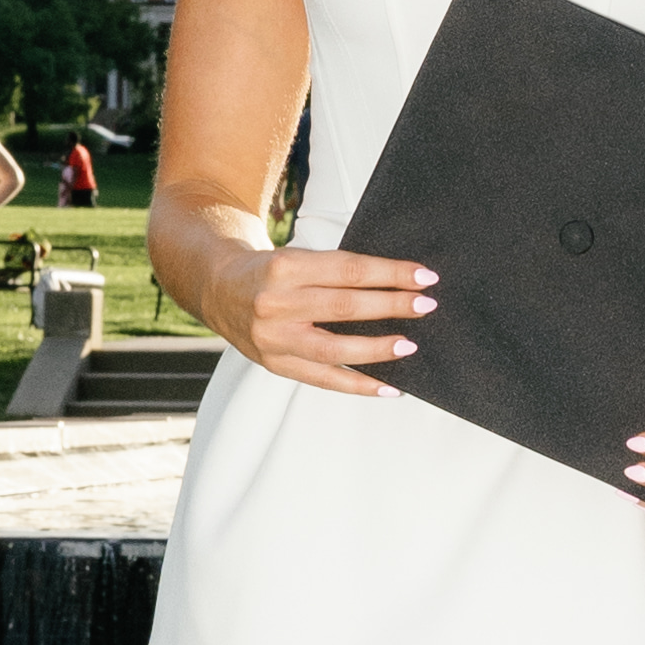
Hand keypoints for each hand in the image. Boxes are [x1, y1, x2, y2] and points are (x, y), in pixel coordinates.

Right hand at [234, 243, 433, 397]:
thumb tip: (397, 285)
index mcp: (285, 267)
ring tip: (408, 345)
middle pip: (344, 307)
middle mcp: (276, 304)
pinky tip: (387, 387)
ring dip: (376, 349)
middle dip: (390, 305)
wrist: (219, 289)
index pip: (348, 270)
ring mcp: (273, 339)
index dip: (390, 273)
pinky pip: (322, 380)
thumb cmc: (270, 271)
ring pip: (333, 349)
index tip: (424, 277)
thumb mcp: (298, 257)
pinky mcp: (274, 365)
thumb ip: (337, 271)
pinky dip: (358, 385)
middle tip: (425, 306)